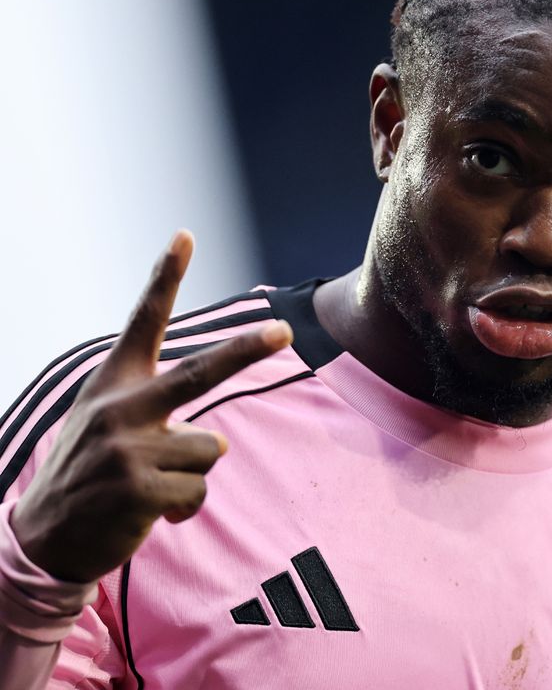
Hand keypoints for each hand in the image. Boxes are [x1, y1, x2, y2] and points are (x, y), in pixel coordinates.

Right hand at [9, 231, 291, 583]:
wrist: (45, 537)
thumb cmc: (93, 473)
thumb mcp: (109, 425)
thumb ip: (157, 412)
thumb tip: (219, 443)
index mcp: (114, 383)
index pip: (143, 321)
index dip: (165, 276)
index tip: (185, 236)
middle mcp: (120, 408)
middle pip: (200, 373)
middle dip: (247, 351)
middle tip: (284, 331)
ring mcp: (128, 448)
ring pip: (211, 448)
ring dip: (192, 473)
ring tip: (151, 483)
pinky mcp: (139, 489)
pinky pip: (198, 490)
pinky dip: (184, 506)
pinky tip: (148, 510)